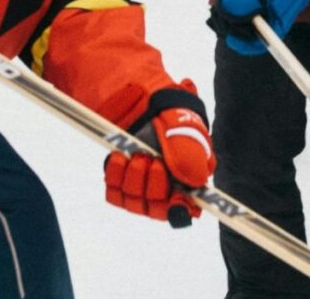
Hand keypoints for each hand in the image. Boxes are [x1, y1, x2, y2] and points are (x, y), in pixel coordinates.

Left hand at [105, 98, 214, 227]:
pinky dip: (115, 176)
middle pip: (157, 209)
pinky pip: (114, 194)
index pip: (186, 209)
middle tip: (152, 161)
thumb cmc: (170, 116)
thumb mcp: (184, 132)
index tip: (175, 197)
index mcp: (189, 180)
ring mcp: (141, 186)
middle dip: (154, 185)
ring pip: (135, 204)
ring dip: (134, 178)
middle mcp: (166, 188)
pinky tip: (119, 157)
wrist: (143, 101)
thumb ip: (190, 157)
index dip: (180, 208)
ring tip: (138, 155)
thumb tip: (195, 182)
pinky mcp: (120, 182)